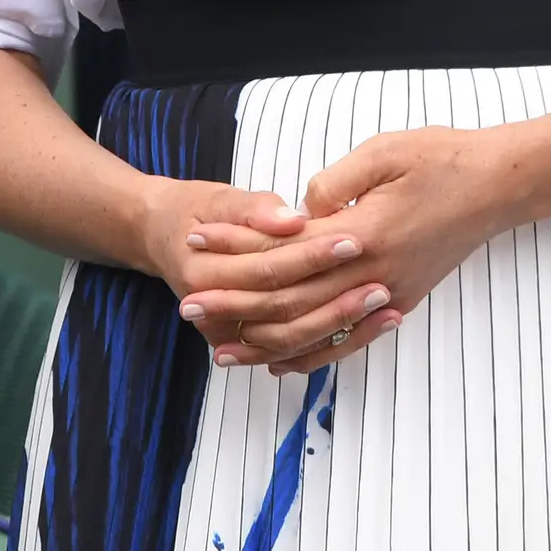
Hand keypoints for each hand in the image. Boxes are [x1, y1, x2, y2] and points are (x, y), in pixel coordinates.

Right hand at [134, 174, 368, 368]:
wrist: (164, 239)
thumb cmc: (195, 212)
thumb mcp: (218, 198)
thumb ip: (255, 210)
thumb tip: (293, 220)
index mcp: (202, 272)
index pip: (267, 268)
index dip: (311, 255)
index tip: (353, 239)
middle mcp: (212, 313)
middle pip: (283, 311)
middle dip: (335, 298)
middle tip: (381, 282)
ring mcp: (228, 334)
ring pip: (292, 341)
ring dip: (341, 328)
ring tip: (386, 309)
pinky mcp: (247, 342)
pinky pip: (293, 352)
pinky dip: (332, 343)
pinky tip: (370, 328)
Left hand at [187, 127, 531, 375]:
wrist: (502, 184)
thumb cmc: (444, 158)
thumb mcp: (384, 151)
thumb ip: (334, 184)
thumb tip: (297, 212)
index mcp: (363, 233)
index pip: (283, 252)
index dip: (236, 250)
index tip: (196, 243)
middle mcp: (372, 274)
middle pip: (289, 302)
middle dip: (234, 304)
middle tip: (187, 305)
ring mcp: (387, 295)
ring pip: (314, 332)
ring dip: (263, 341)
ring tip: (220, 348)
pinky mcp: (399, 301)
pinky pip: (346, 343)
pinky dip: (310, 356)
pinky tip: (279, 363)